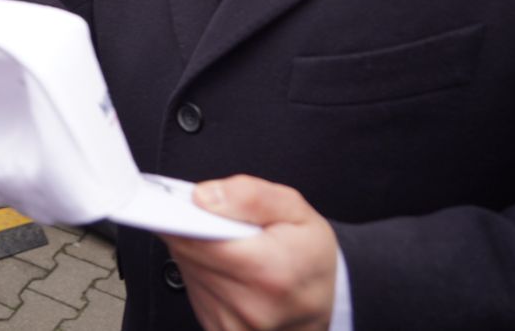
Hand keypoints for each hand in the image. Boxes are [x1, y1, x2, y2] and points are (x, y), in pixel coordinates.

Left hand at [162, 175, 337, 330]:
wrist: (330, 300)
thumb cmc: (312, 254)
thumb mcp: (295, 209)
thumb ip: (249, 196)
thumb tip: (203, 197)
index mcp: (268, 272)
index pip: (194, 240)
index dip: (184, 216)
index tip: (190, 206)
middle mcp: (249, 307)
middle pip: (187, 254)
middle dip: (196, 231)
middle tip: (223, 224)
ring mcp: (234, 326)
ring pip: (188, 271)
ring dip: (200, 254)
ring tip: (233, 249)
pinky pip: (194, 291)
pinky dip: (204, 276)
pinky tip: (229, 271)